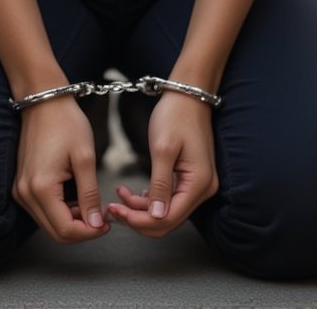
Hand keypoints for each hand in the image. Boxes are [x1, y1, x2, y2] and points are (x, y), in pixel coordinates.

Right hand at [13, 97, 109, 244]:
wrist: (44, 100)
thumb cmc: (66, 122)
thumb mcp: (85, 158)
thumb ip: (90, 195)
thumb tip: (96, 224)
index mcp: (41, 188)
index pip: (66, 230)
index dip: (89, 232)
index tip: (107, 223)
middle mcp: (25, 194)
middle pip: (55, 232)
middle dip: (81, 230)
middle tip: (101, 217)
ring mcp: (20, 190)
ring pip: (48, 224)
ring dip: (70, 221)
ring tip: (90, 204)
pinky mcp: (21, 185)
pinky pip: (41, 210)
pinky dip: (59, 211)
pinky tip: (74, 197)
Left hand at [106, 92, 218, 237]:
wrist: (187, 95)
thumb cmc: (176, 115)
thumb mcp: (162, 148)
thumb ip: (159, 185)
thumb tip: (156, 217)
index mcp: (199, 183)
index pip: (169, 218)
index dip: (141, 221)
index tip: (117, 212)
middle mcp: (203, 189)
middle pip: (168, 220)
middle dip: (139, 218)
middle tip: (113, 208)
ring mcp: (199, 185)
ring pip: (167, 212)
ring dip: (142, 210)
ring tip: (118, 197)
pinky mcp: (191, 179)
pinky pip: (170, 200)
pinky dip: (150, 200)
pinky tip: (133, 193)